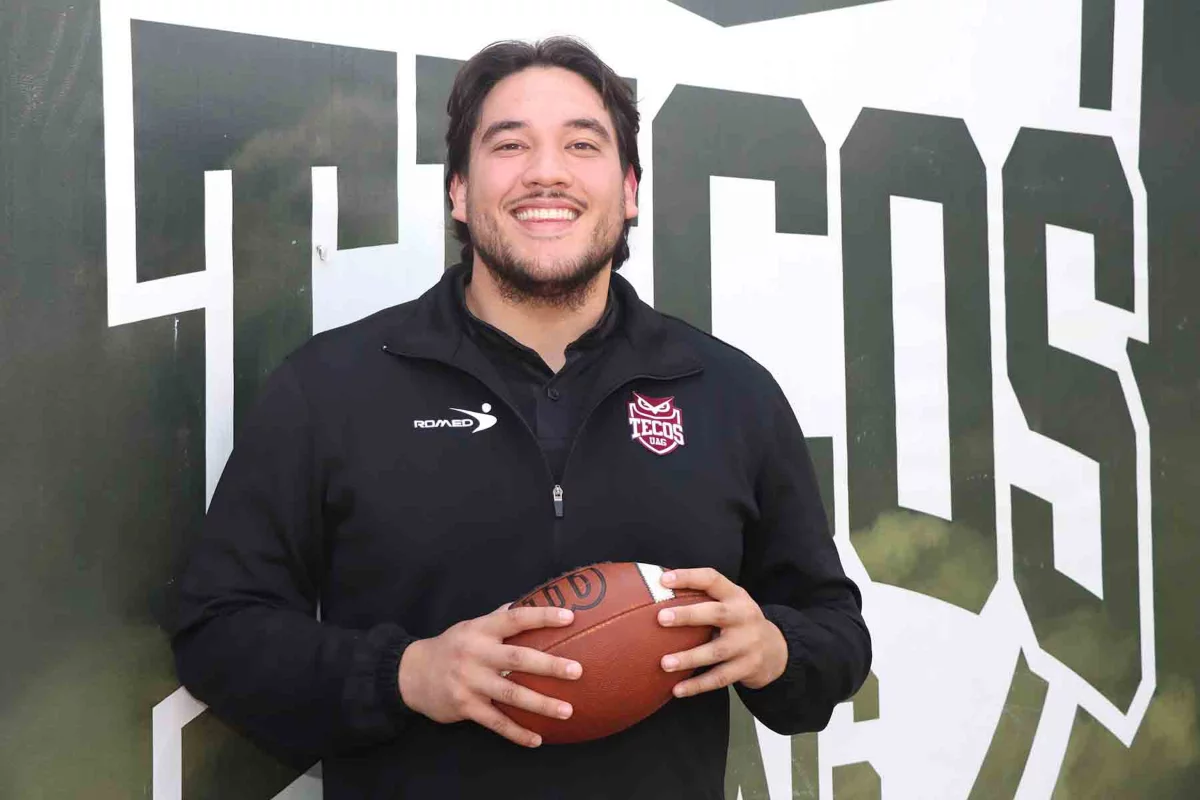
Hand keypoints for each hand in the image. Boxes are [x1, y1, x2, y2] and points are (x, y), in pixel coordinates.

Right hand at [398, 604, 582, 747]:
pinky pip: (496, 722)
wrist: (411, 674)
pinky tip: (537, 739)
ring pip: (511, 693)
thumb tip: (536, 601)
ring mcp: (470, 681)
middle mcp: (476, 654)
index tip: (570, 618)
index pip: (515, 618)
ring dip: (541, 704)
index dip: (542, 616)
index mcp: (481, 630)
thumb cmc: (452, 646)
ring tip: (568, 710)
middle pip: (517, 658)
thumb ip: (500, 617)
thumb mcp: (472, 626)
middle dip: (549, 665)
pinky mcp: (465, 706)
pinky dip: (517, 732)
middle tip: (577, 671)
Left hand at [657, 568, 787, 696]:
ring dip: (689, 658)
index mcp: (736, 596)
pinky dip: (697, 685)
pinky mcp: (747, 668)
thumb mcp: (730, 603)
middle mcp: (744, 617)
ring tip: (665, 663)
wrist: (776, 650)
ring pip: (716, 651)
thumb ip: (704, 598)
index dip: (688, 577)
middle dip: (688, 615)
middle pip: (716, 614)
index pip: (712, 579)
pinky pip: (719, 678)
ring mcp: (748, 644)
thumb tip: (656, 592)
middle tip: (661, 618)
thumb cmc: (739, 622)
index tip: (663, 580)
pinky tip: (677, 690)